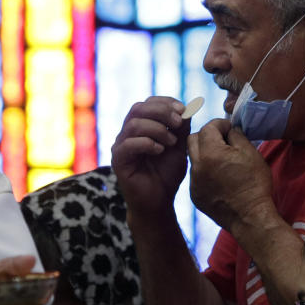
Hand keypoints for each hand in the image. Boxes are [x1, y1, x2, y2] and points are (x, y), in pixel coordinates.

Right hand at [111, 96, 189, 216]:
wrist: (158, 202)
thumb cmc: (167, 175)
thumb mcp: (179, 148)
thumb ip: (181, 128)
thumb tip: (186, 107)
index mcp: (141, 127)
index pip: (147, 103)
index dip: (165, 102)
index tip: (182, 109)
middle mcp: (127, 133)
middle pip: (138, 108)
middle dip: (161, 112)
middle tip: (178, 123)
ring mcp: (120, 146)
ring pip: (134, 124)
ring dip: (157, 129)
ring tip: (171, 142)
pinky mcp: (118, 160)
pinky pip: (128, 144)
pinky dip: (147, 143)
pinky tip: (159, 151)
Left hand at [187, 119, 274, 232]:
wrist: (250, 217)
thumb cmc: (254, 184)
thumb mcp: (250, 153)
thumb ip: (236, 135)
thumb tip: (229, 130)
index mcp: (210, 153)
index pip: (208, 127)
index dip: (220, 124)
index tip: (230, 128)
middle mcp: (197, 166)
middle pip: (193, 140)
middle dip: (207, 135)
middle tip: (223, 140)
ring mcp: (193, 182)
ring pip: (193, 158)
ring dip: (204, 153)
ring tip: (222, 160)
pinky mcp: (194, 195)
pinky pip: (195, 176)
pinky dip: (204, 171)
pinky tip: (219, 177)